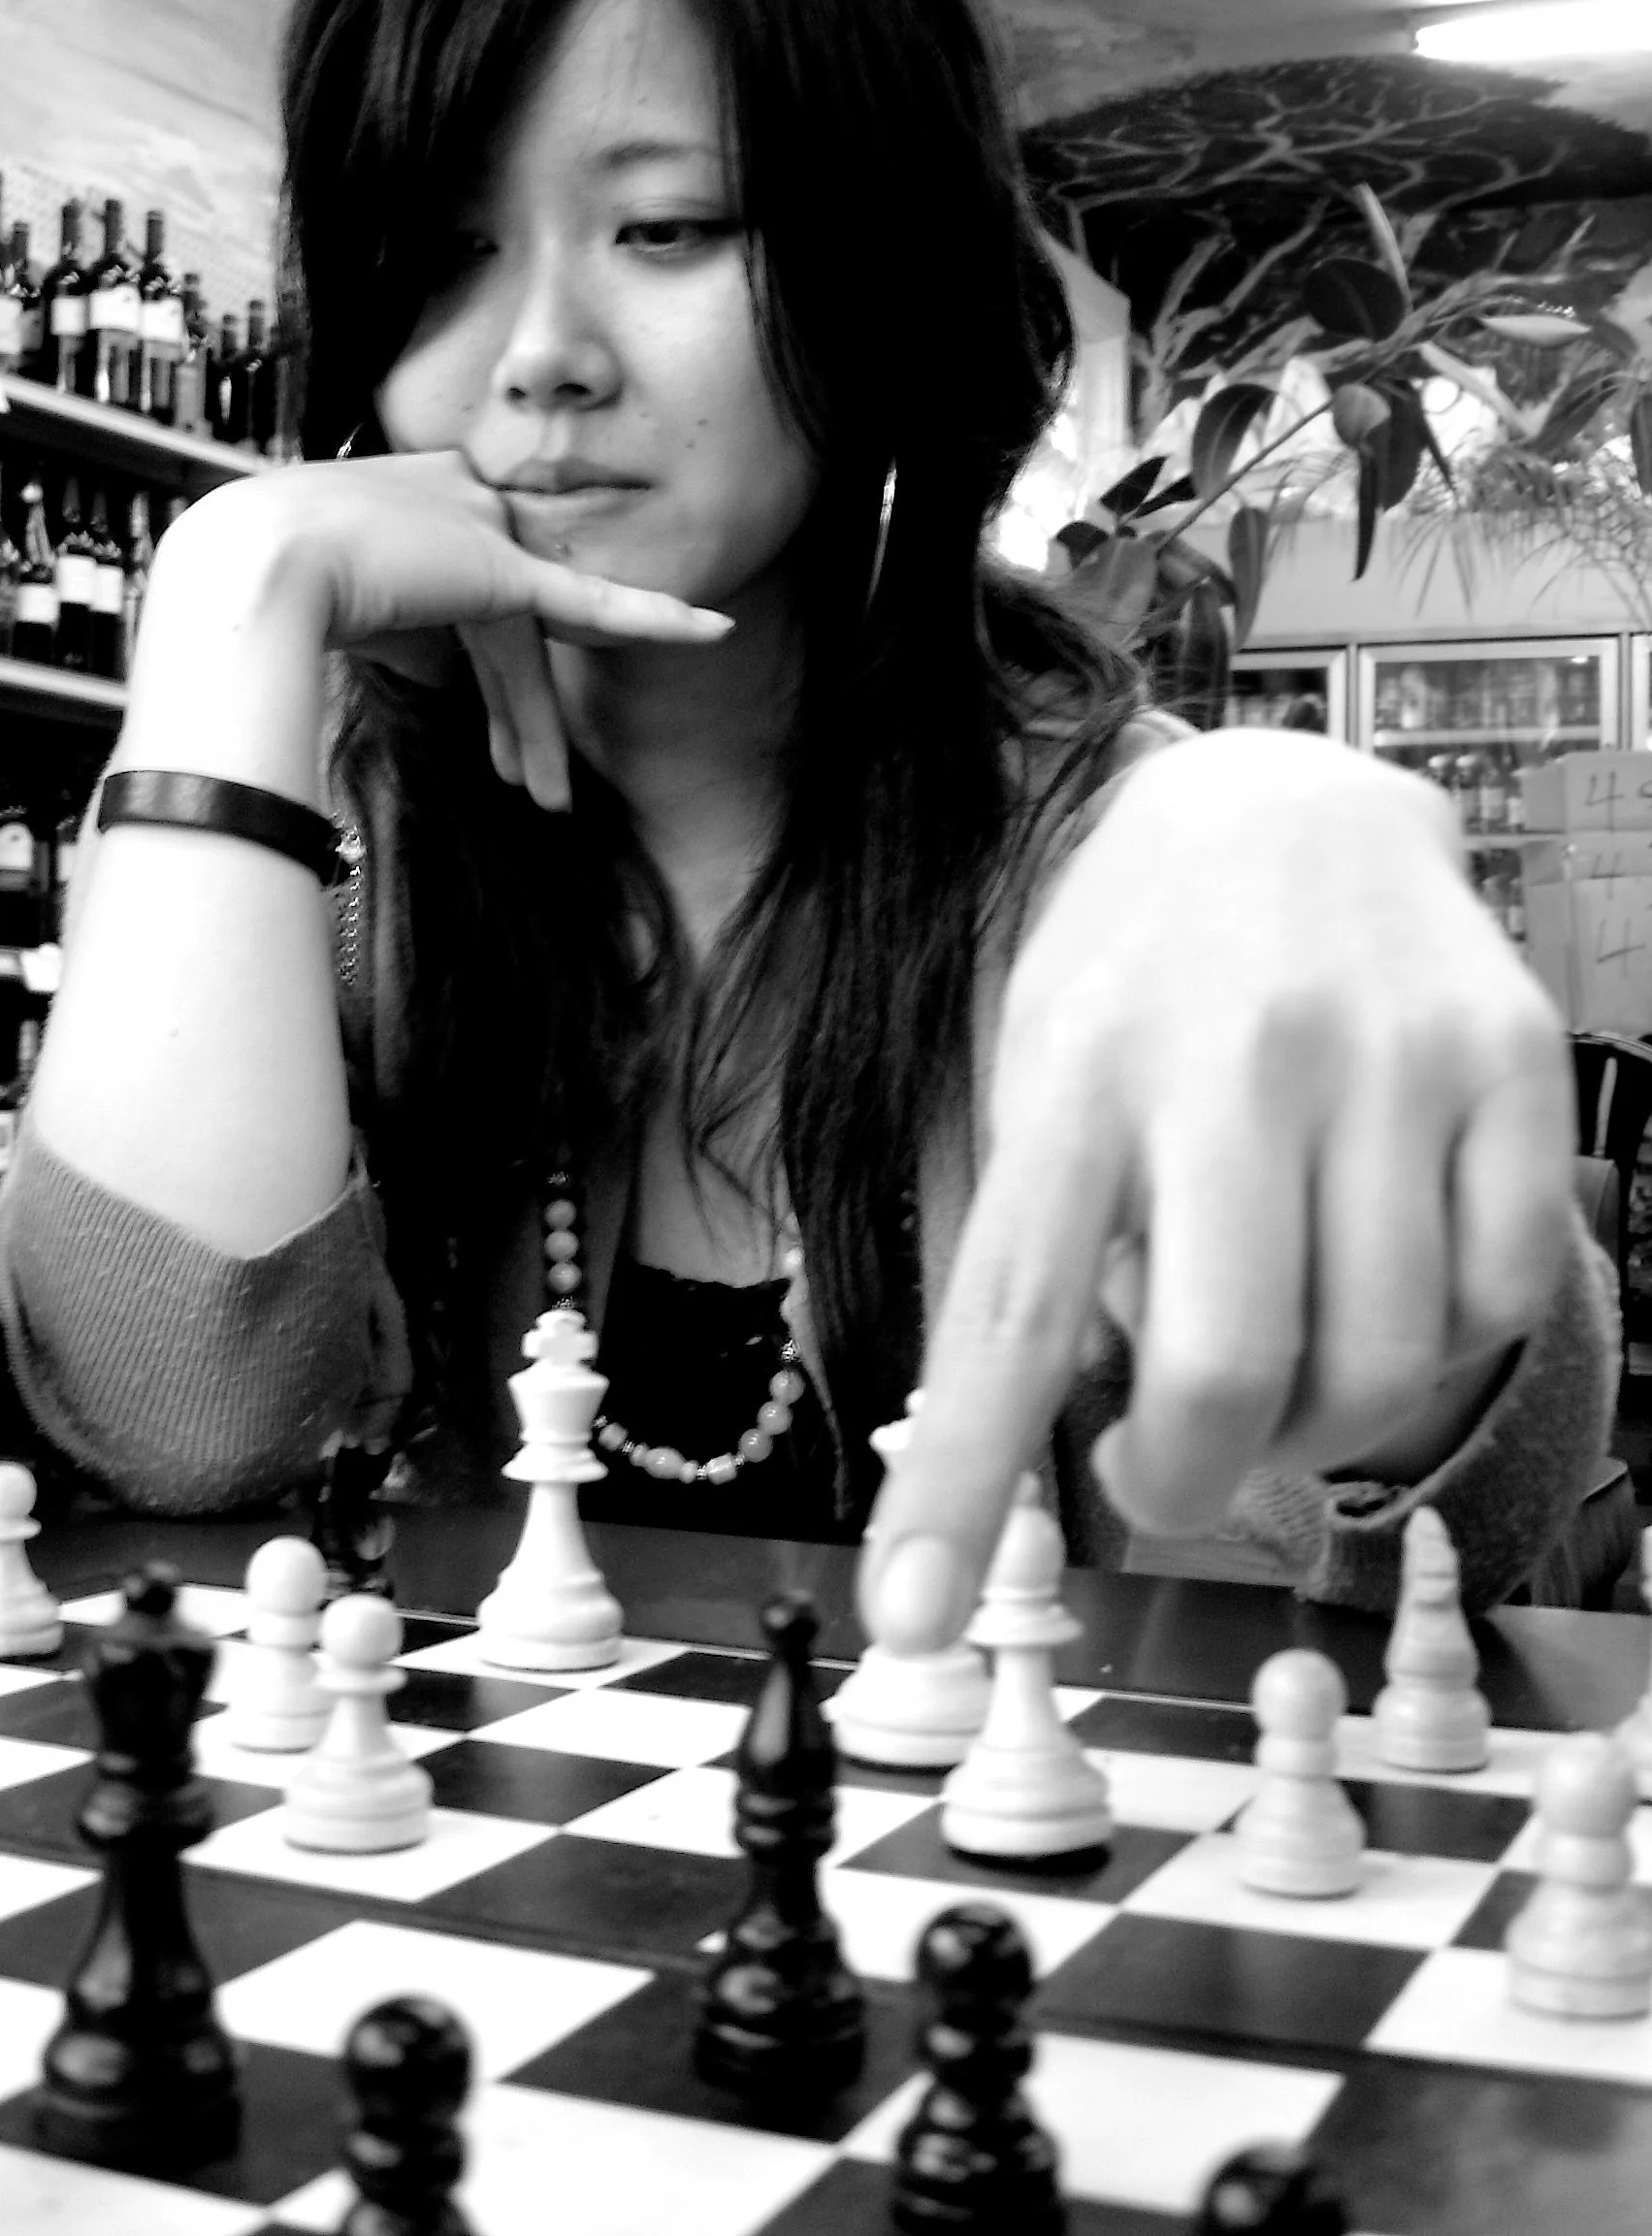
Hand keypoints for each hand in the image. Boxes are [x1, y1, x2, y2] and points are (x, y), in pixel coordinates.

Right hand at [160, 452, 732, 809]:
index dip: (479, 669)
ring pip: (523, 646)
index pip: (463, 593)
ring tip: (548, 798)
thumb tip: (398, 682)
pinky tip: (712, 629)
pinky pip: (592, 599)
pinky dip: (654, 615)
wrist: (243, 570)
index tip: (479, 725)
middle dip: (513, 711)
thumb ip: (379, 628)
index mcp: (406, 498)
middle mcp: (452, 499)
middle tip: (522, 778)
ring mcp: (480, 524)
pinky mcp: (502, 566)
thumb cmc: (252, 592)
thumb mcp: (317, 604)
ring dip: (531, 728)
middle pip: (501, 626)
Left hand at [859, 729, 1574, 1651]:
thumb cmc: (1130, 973)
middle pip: (1223, 1367)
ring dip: (1316, 1427)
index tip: (911, 1621)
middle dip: (1187, 1476)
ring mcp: (1392, 1056)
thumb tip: (1099, 1424)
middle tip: (1161, 1479)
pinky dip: (1436, 1346)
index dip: (960, 1483)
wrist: (1285, 803)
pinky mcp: (1513, 1061)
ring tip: (1274, 1362)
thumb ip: (1047, 1249)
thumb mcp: (1030, 1077)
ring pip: (1376, 1360)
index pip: (1006, 1309)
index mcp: (1076, 1069)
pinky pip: (1496, 1300)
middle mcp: (1237, 1057)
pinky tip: (1379, 1281)